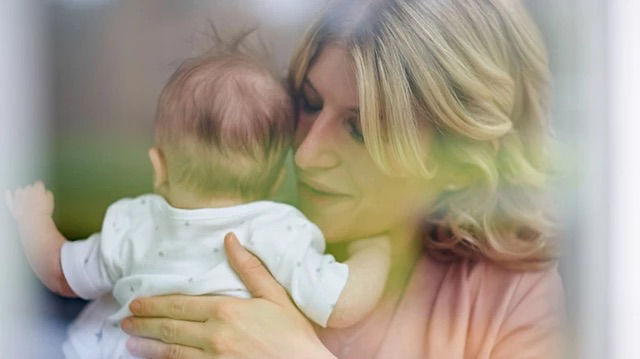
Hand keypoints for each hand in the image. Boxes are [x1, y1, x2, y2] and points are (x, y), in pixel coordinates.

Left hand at [4, 180, 53, 220]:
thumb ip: (48, 194)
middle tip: (35, 200)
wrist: (32, 219)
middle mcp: (28, 189)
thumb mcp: (50, 201)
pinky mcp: (14, 200)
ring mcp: (20, 194)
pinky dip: (14, 195)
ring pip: (21, 190)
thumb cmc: (43, 210)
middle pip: (30, 187)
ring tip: (26, 201)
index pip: (39, 184)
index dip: (40, 189)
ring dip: (23, 193)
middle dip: (32, 192)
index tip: (42, 194)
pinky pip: (12, 195)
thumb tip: (46, 192)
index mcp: (38, 188)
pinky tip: (14, 196)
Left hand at [121, 233, 336, 358]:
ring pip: (171, 352)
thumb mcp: (275, 295)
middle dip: (144, 324)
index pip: (180, 305)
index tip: (135, 303)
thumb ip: (250, 268)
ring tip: (130, 343)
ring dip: (148, 347)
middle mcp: (214, 336)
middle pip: (170, 328)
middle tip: (125, 322)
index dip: (154, 304)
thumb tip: (230, 239)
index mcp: (225, 311)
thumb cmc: (294, 334)